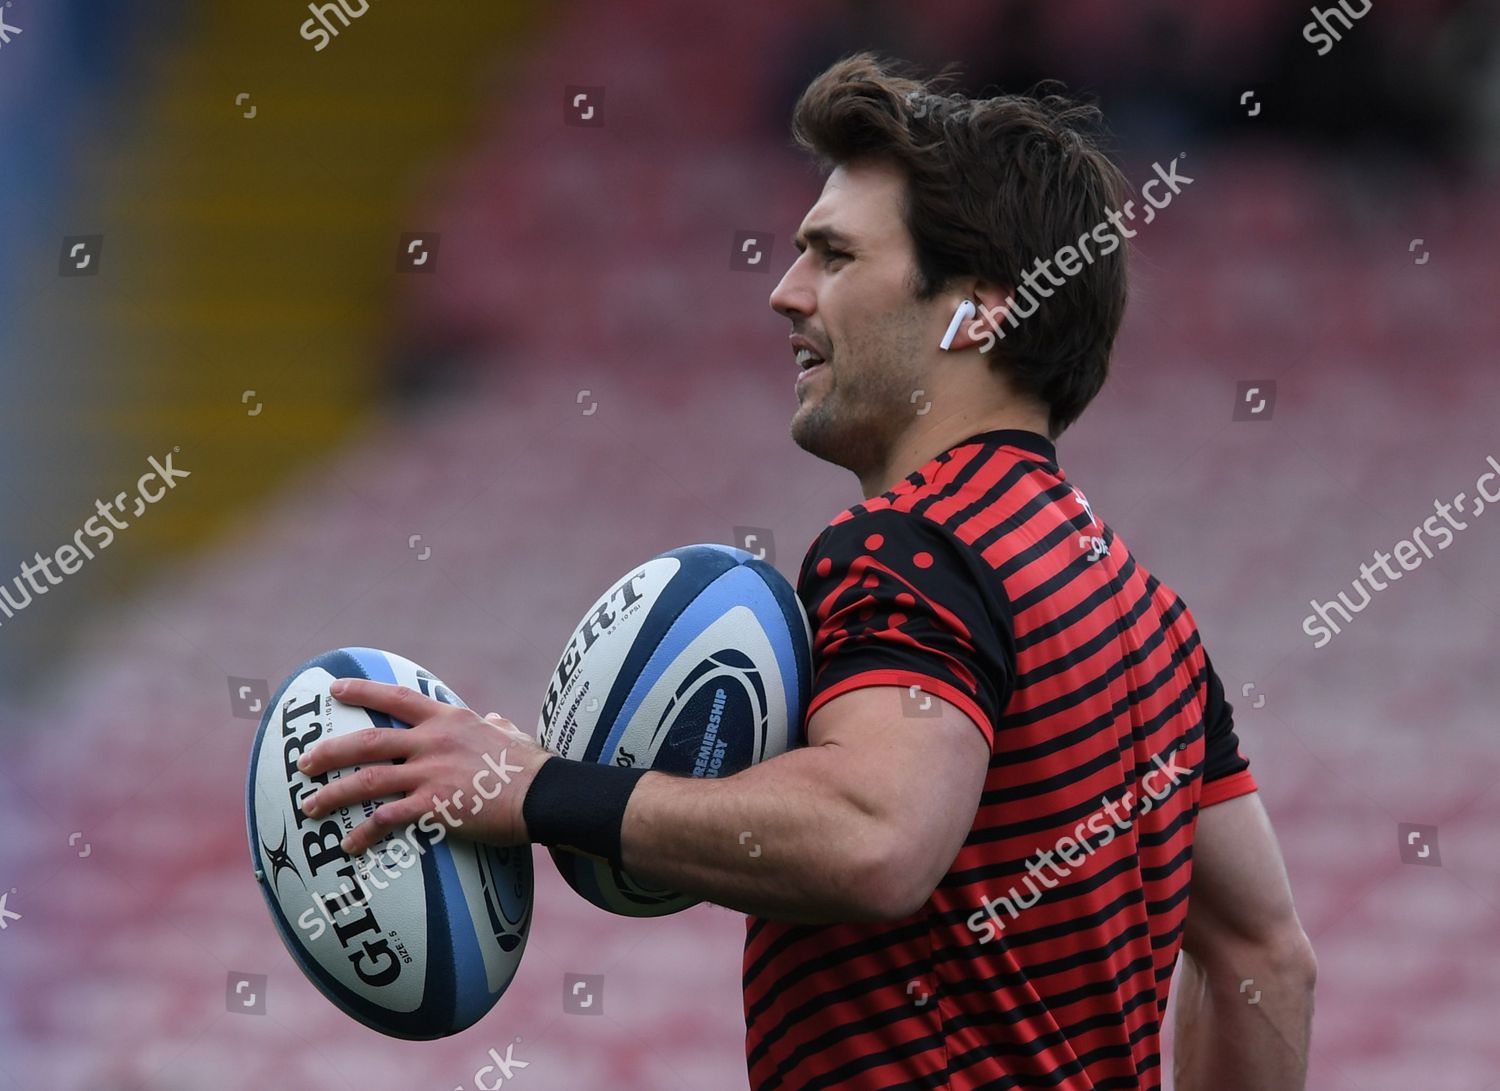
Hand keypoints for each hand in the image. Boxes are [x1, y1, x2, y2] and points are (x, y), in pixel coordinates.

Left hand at [297, 678, 553, 854]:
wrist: (545, 794)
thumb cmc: (533, 767)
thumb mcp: (512, 735)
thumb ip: (496, 725)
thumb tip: (495, 719)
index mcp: (449, 720)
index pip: (396, 699)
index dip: (362, 691)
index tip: (335, 689)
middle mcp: (433, 742)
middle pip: (367, 742)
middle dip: (329, 752)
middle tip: (304, 763)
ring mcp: (430, 773)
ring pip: (366, 781)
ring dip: (333, 794)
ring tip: (310, 807)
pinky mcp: (434, 806)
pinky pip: (386, 819)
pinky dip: (363, 833)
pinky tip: (349, 846)